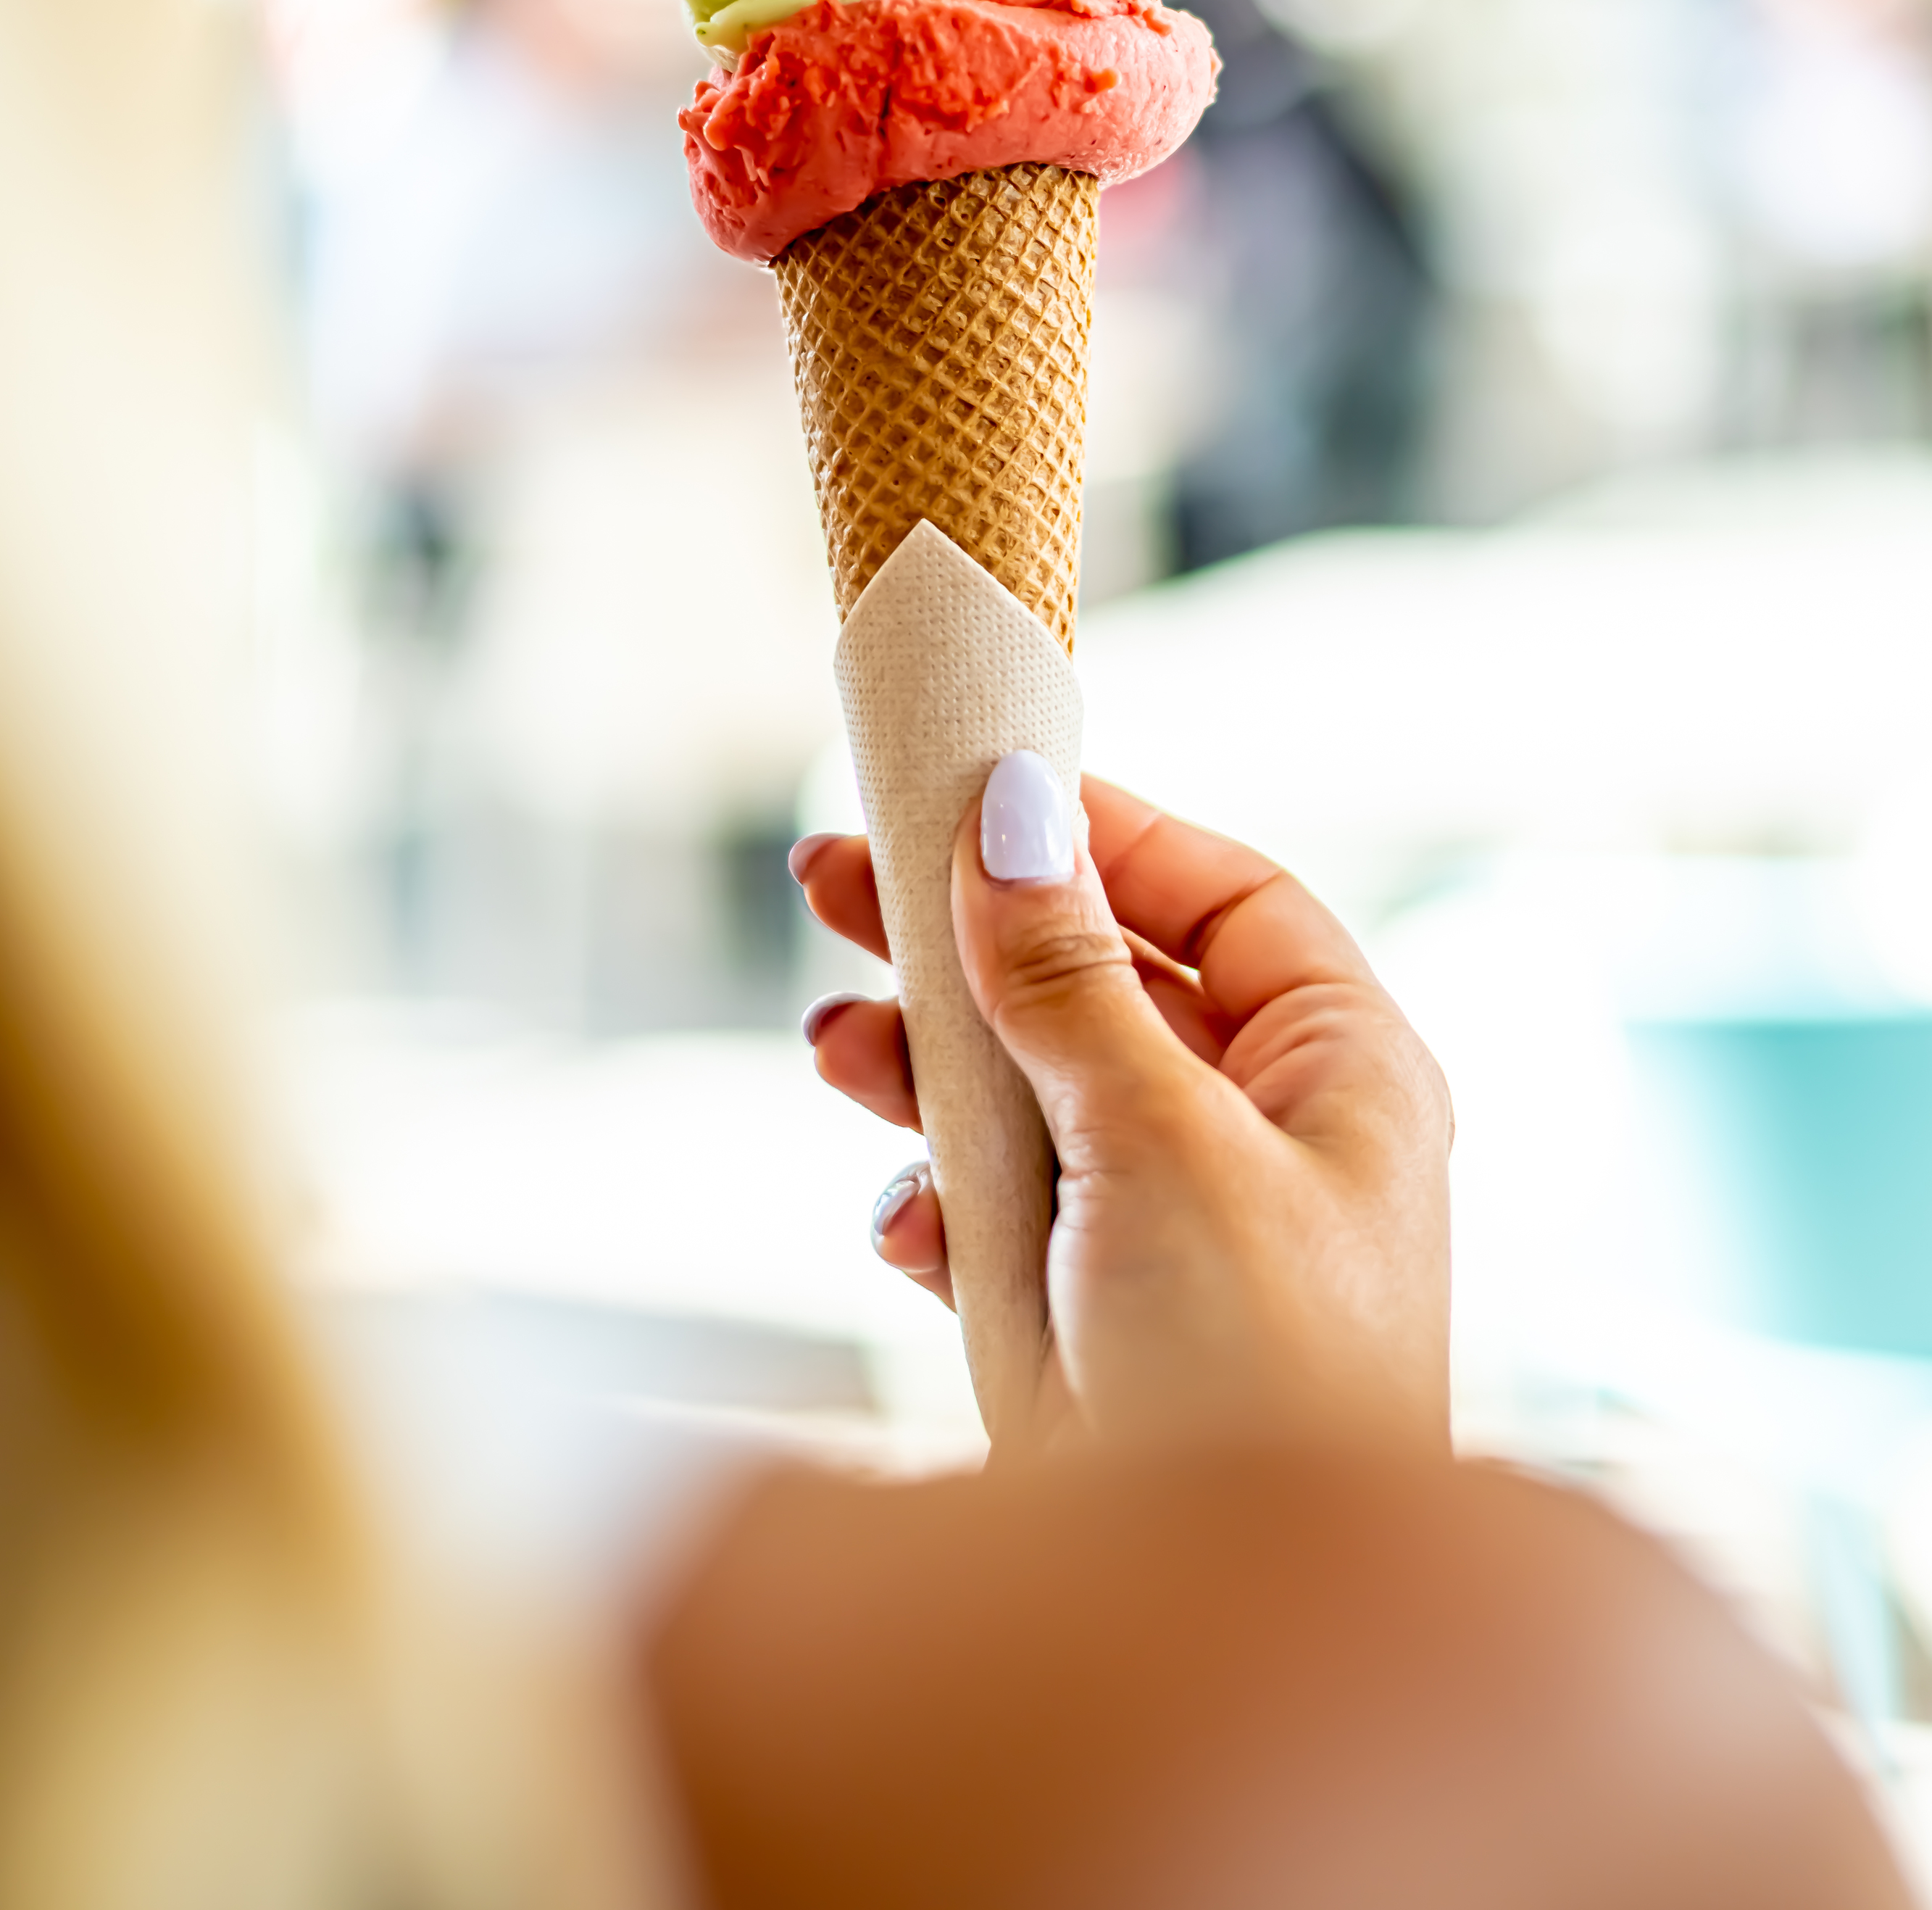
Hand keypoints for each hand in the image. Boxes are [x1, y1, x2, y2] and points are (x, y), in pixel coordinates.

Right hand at [793, 769, 1452, 1451]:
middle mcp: (1274, 1136)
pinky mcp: (1104, 1323)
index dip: (1100, 833)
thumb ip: (1072, 975)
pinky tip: (910, 1224)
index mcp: (1344, 1069)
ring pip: (1040, 1096)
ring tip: (836, 1048)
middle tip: (834, 881)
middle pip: (1107, 982)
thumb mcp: (1160, 1138)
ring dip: (933, 1068)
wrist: (1225, 1640)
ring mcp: (1184, 1231)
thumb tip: (1014, 812)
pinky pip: (1010, 1219)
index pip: (1222, 896)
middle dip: (973, 941)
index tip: (975, 795)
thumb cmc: (1256, 1371)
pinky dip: (948, 1207)